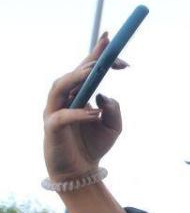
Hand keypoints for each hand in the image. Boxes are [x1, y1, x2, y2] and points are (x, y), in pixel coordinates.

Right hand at [43, 33, 125, 180]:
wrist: (80, 172)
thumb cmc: (94, 145)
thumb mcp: (114, 127)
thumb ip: (114, 110)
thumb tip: (105, 96)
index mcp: (79, 95)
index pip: (87, 70)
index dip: (98, 54)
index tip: (112, 40)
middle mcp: (64, 99)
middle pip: (73, 73)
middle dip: (90, 60)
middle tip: (107, 52)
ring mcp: (55, 111)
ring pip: (60, 87)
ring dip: (77, 77)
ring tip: (96, 72)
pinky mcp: (52, 128)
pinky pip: (63, 116)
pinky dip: (79, 113)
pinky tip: (95, 113)